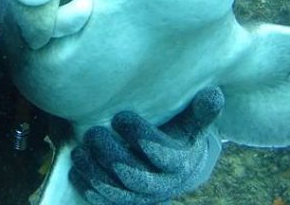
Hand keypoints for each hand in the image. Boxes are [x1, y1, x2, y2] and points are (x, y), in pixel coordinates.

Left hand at [69, 87, 224, 204]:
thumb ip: (202, 110)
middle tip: (93, 134)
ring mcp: (144, 196)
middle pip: (136, 177)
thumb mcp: (194, 121)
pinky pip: (108, 202)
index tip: (121, 116)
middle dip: (112, 157)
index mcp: (181, 162)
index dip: (141, 137)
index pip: (163, 154)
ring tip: (79, 153)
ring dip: (96, 174)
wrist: (182, 165)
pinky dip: (91, 191)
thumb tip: (214, 94)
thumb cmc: (183, 133)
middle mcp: (163, 184)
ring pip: (119, 192)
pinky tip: (75, 173)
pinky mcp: (128, 201)